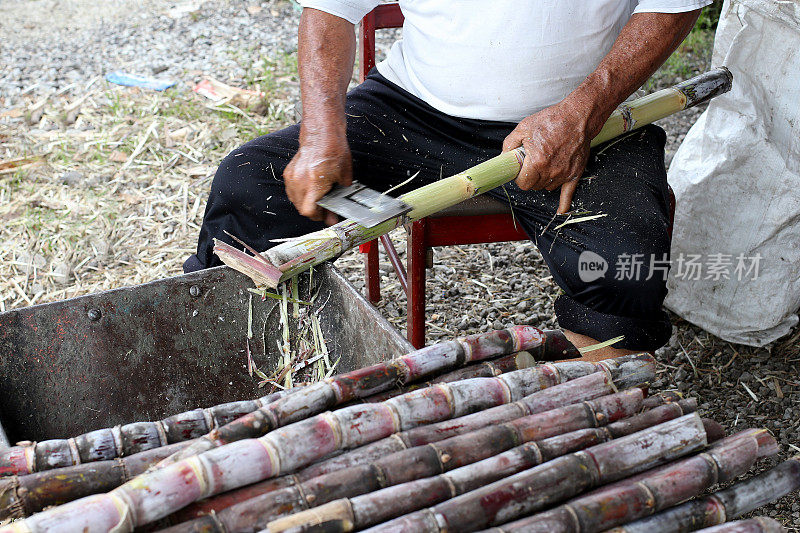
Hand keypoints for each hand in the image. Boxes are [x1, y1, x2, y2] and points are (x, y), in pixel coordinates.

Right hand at [284, 129, 351, 224]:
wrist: (322, 133)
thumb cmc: (334, 152)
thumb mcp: (343, 177)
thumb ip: (338, 199)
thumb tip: (333, 215)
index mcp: (314, 184)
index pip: (309, 211)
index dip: (318, 217)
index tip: (326, 217)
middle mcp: (300, 182)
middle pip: (301, 208)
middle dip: (314, 212)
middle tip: (325, 210)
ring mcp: (292, 177)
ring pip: (295, 200)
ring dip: (305, 204)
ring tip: (317, 200)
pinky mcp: (288, 172)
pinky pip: (291, 191)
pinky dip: (300, 194)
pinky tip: (310, 191)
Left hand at [502, 99, 592, 213]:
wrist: (577, 117)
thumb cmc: (552, 120)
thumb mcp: (524, 128)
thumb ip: (510, 144)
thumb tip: (504, 157)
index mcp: (537, 161)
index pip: (523, 183)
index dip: (519, 177)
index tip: (520, 171)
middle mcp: (550, 170)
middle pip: (534, 186)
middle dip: (530, 178)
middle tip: (532, 165)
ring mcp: (563, 174)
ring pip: (547, 187)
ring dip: (543, 180)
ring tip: (545, 164)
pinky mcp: (574, 173)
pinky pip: (568, 193)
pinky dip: (564, 203)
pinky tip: (561, 210)